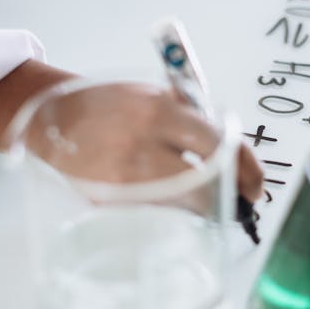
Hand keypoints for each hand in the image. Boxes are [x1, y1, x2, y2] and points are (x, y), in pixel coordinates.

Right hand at [25, 81, 264, 202]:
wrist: (55, 118)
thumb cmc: (110, 104)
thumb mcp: (153, 95)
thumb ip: (193, 117)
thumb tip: (234, 154)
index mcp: (158, 111)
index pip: (218, 144)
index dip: (245, 169)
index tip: (255, 185)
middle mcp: (140, 145)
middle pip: (203, 183)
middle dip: (226, 195)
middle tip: (237, 199)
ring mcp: (122, 178)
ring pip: (181, 204)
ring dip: (201, 205)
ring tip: (206, 200)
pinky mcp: (108, 202)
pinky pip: (156, 213)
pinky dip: (172, 211)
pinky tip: (173, 202)